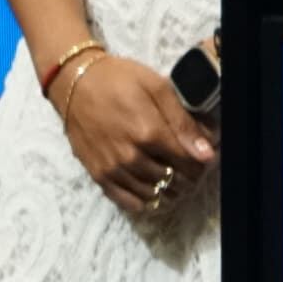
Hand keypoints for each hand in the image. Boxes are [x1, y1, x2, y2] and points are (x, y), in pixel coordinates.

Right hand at [52, 51, 212, 221]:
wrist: (76, 83)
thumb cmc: (119, 79)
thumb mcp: (157, 87)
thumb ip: (183, 121)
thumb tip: (206, 151)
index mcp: (149, 133)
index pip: (187, 163)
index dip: (200, 162)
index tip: (202, 156)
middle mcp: (131, 157)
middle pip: (172, 180)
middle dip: (187, 175)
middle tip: (188, 166)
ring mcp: (113, 169)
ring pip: (152, 194)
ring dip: (168, 190)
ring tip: (173, 177)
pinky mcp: (98, 175)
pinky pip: (127, 202)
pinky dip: (144, 201)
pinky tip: (152, 191)